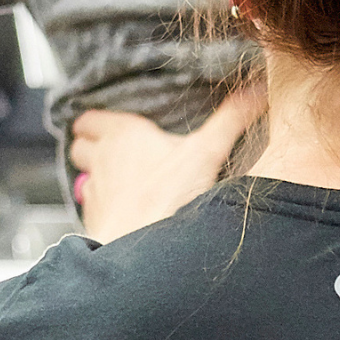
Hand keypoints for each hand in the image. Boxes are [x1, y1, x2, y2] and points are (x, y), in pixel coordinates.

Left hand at [68, 88, 267, 242]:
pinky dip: (103, 206)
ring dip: (98, 177)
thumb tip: (258, 90)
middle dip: (92, 146)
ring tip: (119, 182)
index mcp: (123, 134)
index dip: (96, 122)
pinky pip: (91, 207)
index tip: (110, 127)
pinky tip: (123, 212)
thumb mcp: (207, 152)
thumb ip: (232, 119)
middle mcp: (102, 160)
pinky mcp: (94, 219)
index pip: (90, 119)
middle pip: (80, 145)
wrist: (144, 249)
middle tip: (114, 152)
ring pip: (84, 175)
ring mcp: (94, 191)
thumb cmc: (169, 198)